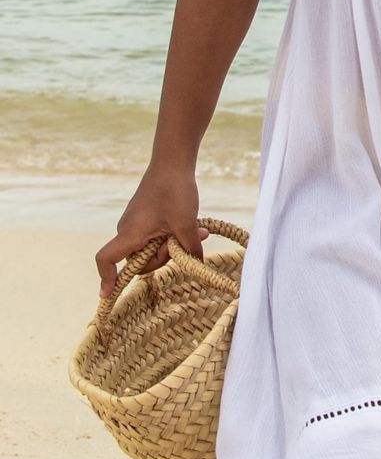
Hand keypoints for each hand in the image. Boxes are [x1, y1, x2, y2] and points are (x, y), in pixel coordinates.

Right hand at [95, 167, 205, 297]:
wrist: (172, 162)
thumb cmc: (175, 191)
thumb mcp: (186, 225)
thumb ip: (190, 249)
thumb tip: (196, 264)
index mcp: (130, 234)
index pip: (107, 259)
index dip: (106, 278)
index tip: (107, 295)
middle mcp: (128, 230)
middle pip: (140, 260)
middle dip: (164, 257)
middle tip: (185, 241)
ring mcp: (135, 223)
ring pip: (152, 248)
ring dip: (172, 245)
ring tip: (196, 230)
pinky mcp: (144, 216)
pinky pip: (155, 235)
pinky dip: (171, 235)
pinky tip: (193, 226)